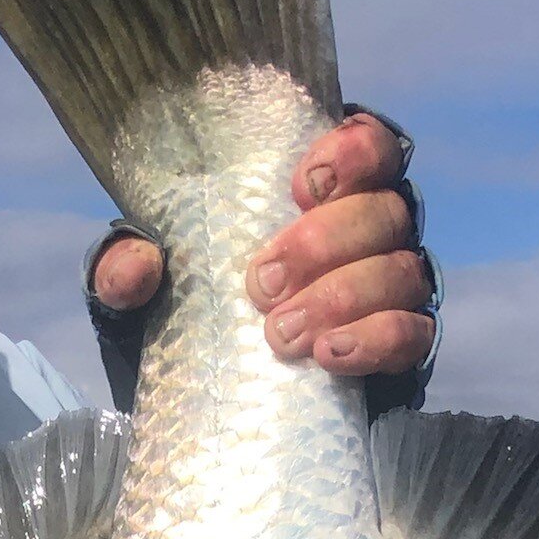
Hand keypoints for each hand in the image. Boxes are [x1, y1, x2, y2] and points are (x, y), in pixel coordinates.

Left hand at [87, 112, 436, 380]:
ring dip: (343, 298)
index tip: (302, 187)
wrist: (207, 393)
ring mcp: (391, 287)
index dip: (353, 155)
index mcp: (327, 191)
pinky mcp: (398, 345)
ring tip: (280, 335)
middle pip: (385, 211)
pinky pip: (413, 334)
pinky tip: (329, 356)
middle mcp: (372, 230)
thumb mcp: (142, 290)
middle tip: (261, 285)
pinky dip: (376, 340)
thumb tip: (138, 267)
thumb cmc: (185, 312)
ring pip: (401, 271)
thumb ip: (126, 268)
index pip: (372, 145)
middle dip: (325, 244)